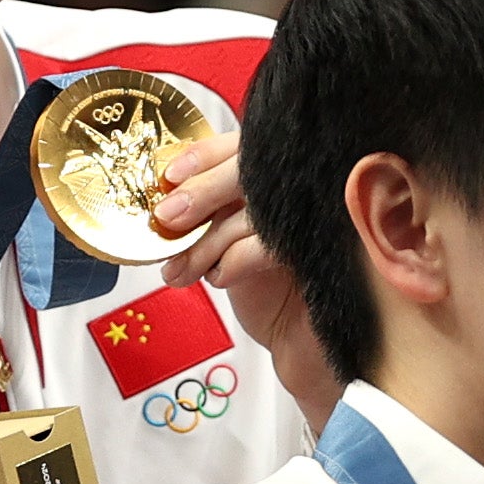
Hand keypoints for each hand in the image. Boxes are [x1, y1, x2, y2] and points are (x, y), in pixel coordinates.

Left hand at [153, 134, 336, 422]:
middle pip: (250, 170)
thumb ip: (207, 212)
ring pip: (252, 213)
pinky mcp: (321, 254)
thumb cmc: (264, 286)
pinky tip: (220, 279)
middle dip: (200, 193)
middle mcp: (307, 190)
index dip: (205, 155)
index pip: (244, 144)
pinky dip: (232, 263)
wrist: (296, 338)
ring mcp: (320, 219)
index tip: (170, 176)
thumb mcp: (227, 241)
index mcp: (284, 176)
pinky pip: (266, 246)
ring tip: (179, 270)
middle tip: (165, 219)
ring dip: (205, 244)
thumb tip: (162, 201)